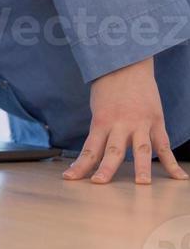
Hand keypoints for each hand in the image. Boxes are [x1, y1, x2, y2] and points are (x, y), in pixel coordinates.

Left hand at [62, 56, 187, 184]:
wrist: (127, 64)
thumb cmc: (108, 86)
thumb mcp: (97, 107)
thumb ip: (101, 129)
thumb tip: (96, 151)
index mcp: (101, 121)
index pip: (89, 148)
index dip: (80, 165)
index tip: (69, 177)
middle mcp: (120, 124)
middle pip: (113, 151)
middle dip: (106, 169)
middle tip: (99, 183)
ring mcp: (140, 123)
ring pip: (141, 149)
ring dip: (142, 168)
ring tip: (142, 184)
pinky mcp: (156, 121)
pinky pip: (164, 145)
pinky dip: (171, 162)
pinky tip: (178, 177)